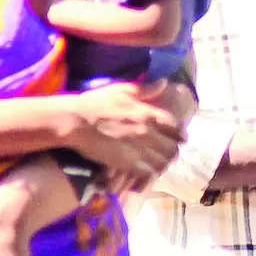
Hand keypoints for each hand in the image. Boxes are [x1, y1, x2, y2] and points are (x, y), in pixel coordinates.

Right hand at [67, 83, 186, 183]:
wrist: (75, 121)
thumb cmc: (96, 103)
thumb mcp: (122, 89)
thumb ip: (146, 89)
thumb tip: (165, 82)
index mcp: (148, 114)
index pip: (174, 127)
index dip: (179, 133)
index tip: (180, 137)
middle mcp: (147, 133)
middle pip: (172, 147)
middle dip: (173, 150)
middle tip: (170, 152)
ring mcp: (138, 149)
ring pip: (163, 162)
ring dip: (163, 163)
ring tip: (159, 163)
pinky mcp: (127, 163)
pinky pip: (148, 172)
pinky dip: (150, 173)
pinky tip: (146, 171)